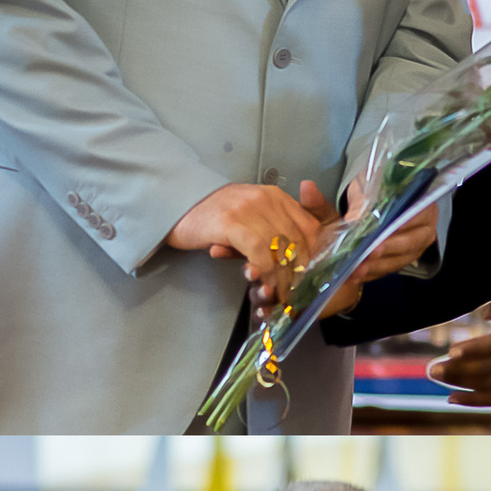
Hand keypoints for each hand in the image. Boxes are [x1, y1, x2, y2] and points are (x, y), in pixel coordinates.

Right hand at [166, 181, 322, 303]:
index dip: (315, 254)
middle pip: (296, 238)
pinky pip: (257, 250)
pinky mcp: (231, 222)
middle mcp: (267, 199)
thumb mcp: (248, 216)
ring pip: (278, 247)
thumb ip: (271, 229)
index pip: (309, 225)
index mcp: (276, 196)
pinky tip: (260, 282)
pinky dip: (263, 269)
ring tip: (280, 294)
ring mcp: (249, 209)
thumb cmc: (212, 215)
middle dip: (300, 270)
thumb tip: (294, 257)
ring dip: (281, 275)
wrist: (175, 203)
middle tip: (299, 293)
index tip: (314, 277)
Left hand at [318, 181, 438, 316]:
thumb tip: (321, 198)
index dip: (400, 225)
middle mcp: (424, 228)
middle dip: (384, 250)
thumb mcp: (361, 188)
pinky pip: (387, 270)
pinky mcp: (400, 262)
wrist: (374, 200)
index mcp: (422, 203)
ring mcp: (414, 248)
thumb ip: (352, 199)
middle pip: (407, 243)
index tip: (381, 234)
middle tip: (366, 256)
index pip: (415, 215)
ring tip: (355, 270)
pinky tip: (354, 276)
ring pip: (397, 260)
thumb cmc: (371, 190)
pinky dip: (370, 273)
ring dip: (375, 266)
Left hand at [425, 281, 490, 405]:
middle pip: (482, 370)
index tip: (452, 350)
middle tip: (430, 368)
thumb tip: (485, 314)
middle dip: (455, 371)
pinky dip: (473, 401)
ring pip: (484, 386)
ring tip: (435, 376)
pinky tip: (451, 399)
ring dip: (457, 384)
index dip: (472, 350)